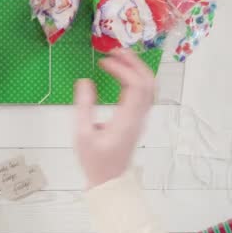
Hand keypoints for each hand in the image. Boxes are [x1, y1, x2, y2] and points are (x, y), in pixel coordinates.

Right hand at [74, 49, 154, 187]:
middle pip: (148, 82)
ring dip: (137, 68)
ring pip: (149, 86)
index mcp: (127, 120)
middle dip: (134, 62)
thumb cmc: (95, 161)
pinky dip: (135, 78)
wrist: (109, 181)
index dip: (122, 68)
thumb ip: (84, 107)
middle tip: (114, 51)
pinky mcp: (137, 119)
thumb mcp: (82, 135)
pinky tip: (121, 73)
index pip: (134, 85)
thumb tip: (85, 82)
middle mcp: (139, 116)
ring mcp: (141, 118)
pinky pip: (144, 93)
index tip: (103, 62)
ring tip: (118, 58)